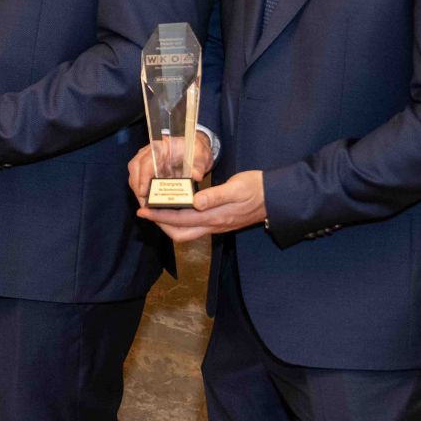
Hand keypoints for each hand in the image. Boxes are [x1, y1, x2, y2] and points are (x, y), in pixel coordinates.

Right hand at [126, 132, 214, 200]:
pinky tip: (149, 201)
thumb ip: (198, 166)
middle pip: (135, 168)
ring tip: (146, 205)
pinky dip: (143, 190)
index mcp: (161, 146)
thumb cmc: (195, 150)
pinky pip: (141, 180)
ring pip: (135, 174)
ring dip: (138, 190)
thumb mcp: (200, 156)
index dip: (143, 178)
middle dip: (137, 186)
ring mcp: (147, 160)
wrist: (195, 147)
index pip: (146, 161)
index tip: (143, 192)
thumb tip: (196, 176)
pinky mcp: (149, 169)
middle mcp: (150, 152)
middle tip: (143, 203)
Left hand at [138, 169, 266, 243]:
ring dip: (170, 224)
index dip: (160, 216)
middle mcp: (214, 225)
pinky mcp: (220, 223)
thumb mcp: (237, 187)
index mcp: (215, 216)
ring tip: (157, 211)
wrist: (276, 198)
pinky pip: (195, 228)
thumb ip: (215, 196)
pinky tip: (177, 210)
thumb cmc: (257, 188)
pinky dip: (181, 222)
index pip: (180, 220)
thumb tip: (195, 202)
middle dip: (160, 224)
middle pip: (180, 233)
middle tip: (146, 212)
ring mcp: (217, 226)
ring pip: (187, 233)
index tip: (143, 211)